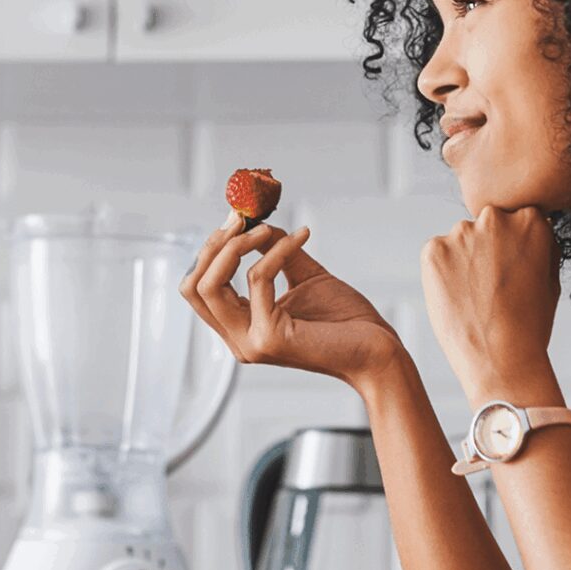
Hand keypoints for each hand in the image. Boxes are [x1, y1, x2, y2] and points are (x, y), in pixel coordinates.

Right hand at [181, 215, 404, 390]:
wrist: (377, 350)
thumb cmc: (345, 320)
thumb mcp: (303, 276)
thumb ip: (275, 252)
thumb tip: (254, 222)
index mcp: (241, 328)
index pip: (198, 289)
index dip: (210, 251)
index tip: (235, 219)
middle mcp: (239, 341)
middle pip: (193, 287)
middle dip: (213, 246)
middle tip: (240, 219)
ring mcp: (251, 342)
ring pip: (211, 286)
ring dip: (236, 246)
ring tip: (264, 228)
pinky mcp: (270, 337)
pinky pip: (257, 279)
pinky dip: (276, 251)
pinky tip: (302, 237)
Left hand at [420, 206, 562, 405]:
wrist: (500, 358)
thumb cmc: (529, 326)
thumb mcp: (550, 279)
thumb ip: (539, 246)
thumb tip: (530, 229)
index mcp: (531, 220)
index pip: (516, 220)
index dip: (512, 248)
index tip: (511, 272)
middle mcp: (495, 218)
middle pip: (486, 226)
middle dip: (487, 249)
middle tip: (490, 288)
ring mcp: (461, 232)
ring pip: (460, 241)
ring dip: (463, 261)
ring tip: (474, 299)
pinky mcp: (433, 250)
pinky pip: (437, 255)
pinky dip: (441, 273)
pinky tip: (457, 299)